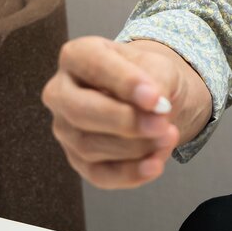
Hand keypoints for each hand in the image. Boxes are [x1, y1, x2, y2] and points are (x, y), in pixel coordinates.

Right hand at [42, 36, 182, 188]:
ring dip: (135, 147)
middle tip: (163, 124)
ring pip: (89, 145)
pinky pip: (98, 174)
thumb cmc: (150, 76)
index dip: (124, 83)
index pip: (92, 65)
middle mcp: (61, 92)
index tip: (156, 98)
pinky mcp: (78, 160)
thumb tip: (156, 108)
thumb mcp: (160, 66)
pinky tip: (155, 165)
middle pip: (80, 110)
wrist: (155, 101)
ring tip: (170, 137)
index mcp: (78, 56)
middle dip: (125, 121)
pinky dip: (130, 173)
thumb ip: (157, 81)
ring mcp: (65, 128)